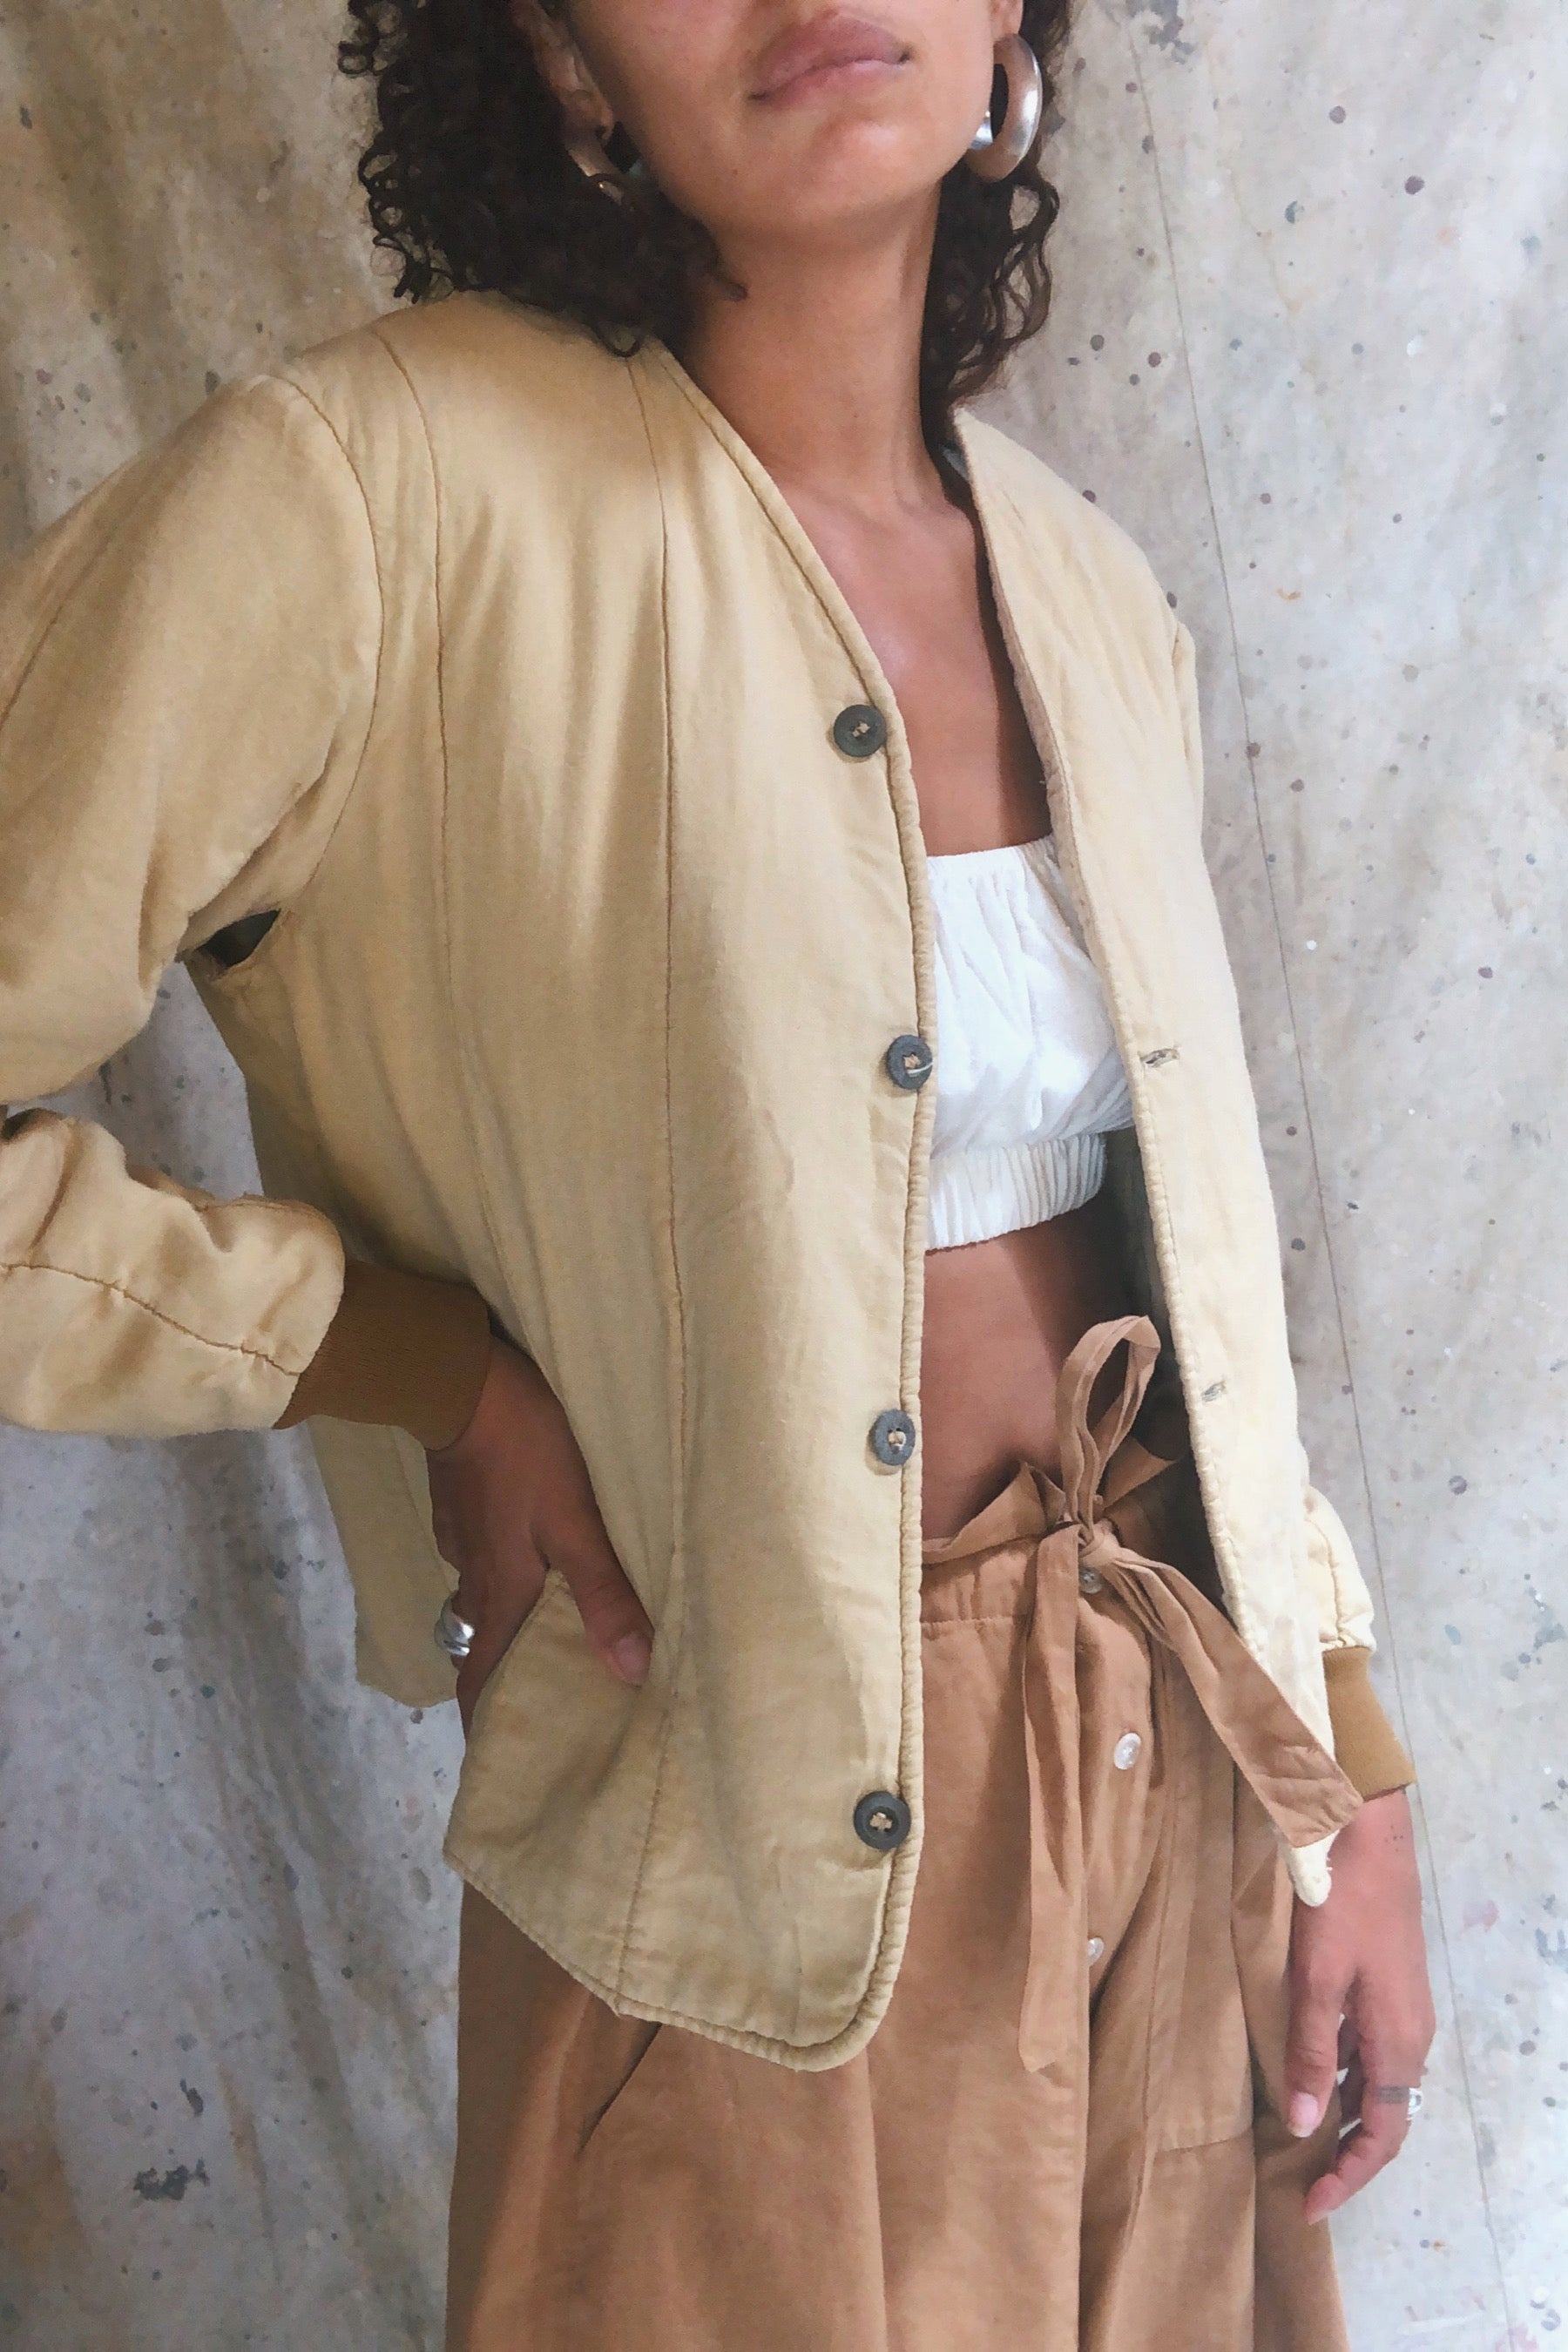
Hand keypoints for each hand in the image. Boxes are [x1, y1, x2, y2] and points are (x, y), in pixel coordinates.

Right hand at [425, 1337, 652, 1734]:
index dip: (484, 1727)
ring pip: (486, 1603)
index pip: (479, 1683)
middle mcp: (474, 1580)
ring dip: (511, 1627)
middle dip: (507, 1682)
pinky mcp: (463, 1507)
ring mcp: (464, 1541)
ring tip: (552, 1637)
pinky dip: (508, 1578)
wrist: (461, 1382)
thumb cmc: (526, 1454)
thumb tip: (632, 1673)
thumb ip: (603, 1594)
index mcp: (499, 1596)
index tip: (499, 1766)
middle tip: (546, 1704)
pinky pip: (486, 1561)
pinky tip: (537, 1564)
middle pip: (483, 1649)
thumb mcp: (575, 1522)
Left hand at [1283, 1788, 1435, 2222]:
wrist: (1368, 1836)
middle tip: (1302, 2181)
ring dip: (1343, 2114)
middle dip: (1347, 2155)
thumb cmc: (1342, 1906)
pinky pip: (1369, 2050)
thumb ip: (1310, 2051)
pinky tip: (1307, 2068)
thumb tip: (1305, 2126)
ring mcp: (1401, 2010)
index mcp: (1398, 2044)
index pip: (1382, 2135)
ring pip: (1376, 2083)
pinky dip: (1341, 2074)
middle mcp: (1410, 2036)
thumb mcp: (1317, 1979)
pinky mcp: (1387, 1987)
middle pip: (1384, 2116)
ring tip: (1298, 2135)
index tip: (1310, 2204)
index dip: (1349, 2175)